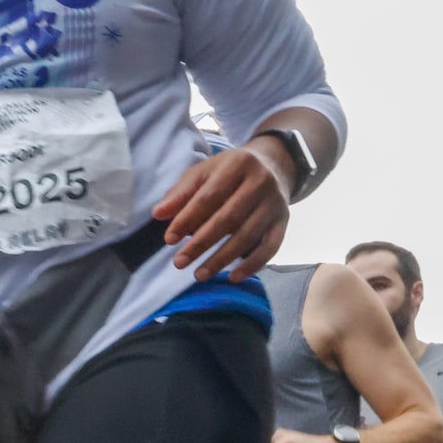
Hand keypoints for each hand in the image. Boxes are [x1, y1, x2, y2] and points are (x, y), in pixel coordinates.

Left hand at [152, 142, 292, 282]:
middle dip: (201, 243)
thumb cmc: (229, 172)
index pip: (208, 196)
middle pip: (228, 218)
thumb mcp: (204, 172)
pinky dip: (252, 264)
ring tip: (199, 275)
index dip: (187, 219)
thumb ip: (180, 193)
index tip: (169, 239)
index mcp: (237, 164)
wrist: (274, 164)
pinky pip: (270, 246)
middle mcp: (261, 182)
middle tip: (179, 262)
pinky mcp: (283, 221)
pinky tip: (233, 277)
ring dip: (222, 259)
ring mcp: (275, 203)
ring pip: (248, 235)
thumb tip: (158, 214)